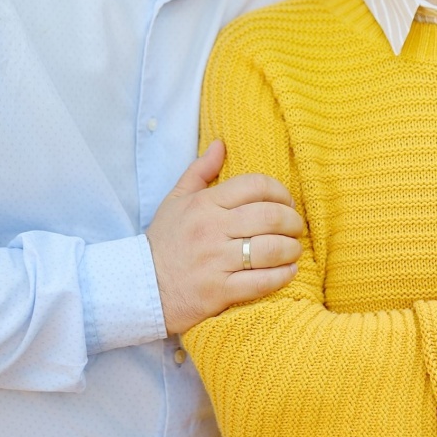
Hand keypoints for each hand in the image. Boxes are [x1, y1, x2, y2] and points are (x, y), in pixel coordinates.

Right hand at [146, 140, 304, 335]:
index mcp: (204, 204)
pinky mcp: (220, 291)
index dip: (280, 192)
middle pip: (270, 216)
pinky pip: (262, 282)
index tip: (287, 202)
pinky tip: (288, 271)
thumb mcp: (175, 200)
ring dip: (291, 249)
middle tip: (295, 227)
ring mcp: (216, 262)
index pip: (255, 186)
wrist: (141, 288)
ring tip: (293, 250)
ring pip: (271, 249)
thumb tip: (221, 144)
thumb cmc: (164, 242)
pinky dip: (283, 276)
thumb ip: (200, 171)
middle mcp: (212, 230)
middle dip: (292, 221)